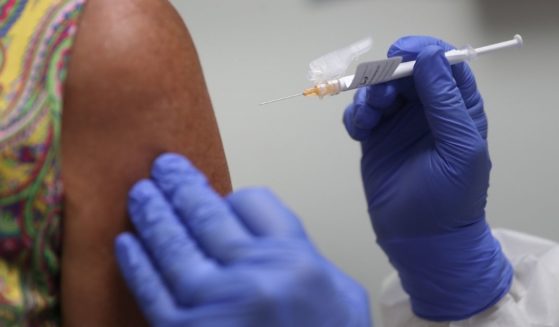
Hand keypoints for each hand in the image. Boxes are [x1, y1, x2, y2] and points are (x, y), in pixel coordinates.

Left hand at [115, 154, 370, 326]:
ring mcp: (215, 306)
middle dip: (181, 186)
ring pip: (173, 246)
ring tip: (141, 194)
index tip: (223, 196)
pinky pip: (152, 292)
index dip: (234, 195)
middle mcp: (253, 276)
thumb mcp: (340, 291)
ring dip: (152, 215)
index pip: (253, 202)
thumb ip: (300, 251)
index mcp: (295, 259)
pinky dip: (136, 265)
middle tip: (164, 167)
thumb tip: (254, 224)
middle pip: (207, 215)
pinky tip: (127, 243)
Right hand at [343, 36, 511, 320]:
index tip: (402, 52)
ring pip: (378, 90)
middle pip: (404, 72)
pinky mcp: (375, 139)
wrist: (422, 240)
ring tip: (370, 118)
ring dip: (369, 95)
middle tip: (380, 92)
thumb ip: (446, 101)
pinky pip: (360, 113)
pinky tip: (360, 131)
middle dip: (388, 75)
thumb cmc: (451, 199)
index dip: (423, 51)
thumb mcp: (459, 148)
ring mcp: (398, 124)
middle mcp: (427, 111)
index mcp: (456, 108)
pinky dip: (355, 115)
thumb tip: (430, 57)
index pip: (443, 64)